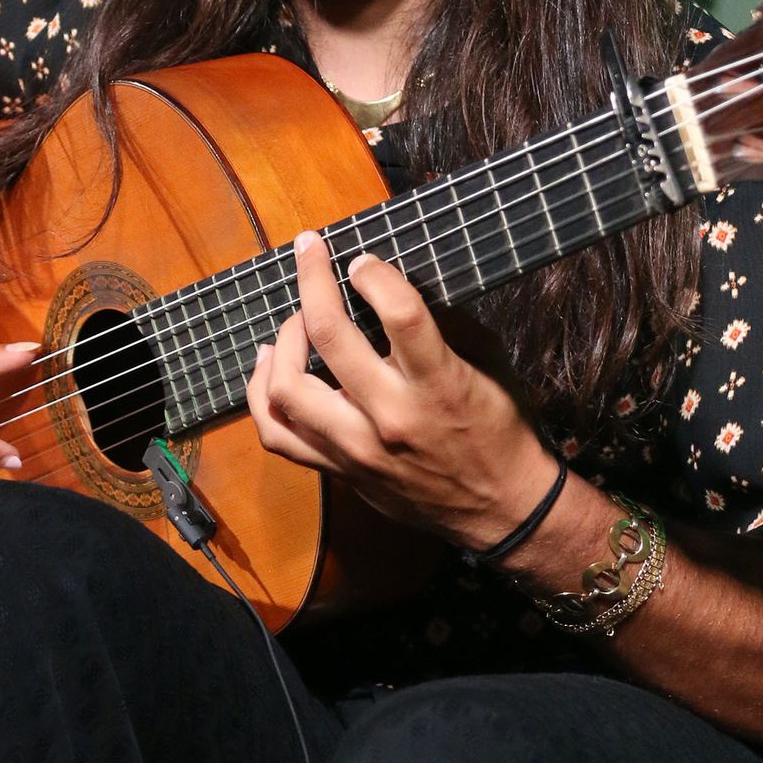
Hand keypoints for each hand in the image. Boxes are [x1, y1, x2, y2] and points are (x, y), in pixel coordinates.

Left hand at [244, 230, 555, 546]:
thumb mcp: (489, 365)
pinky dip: (262, 394)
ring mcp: (359, 449)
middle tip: (310, 253)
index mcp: (439, 385)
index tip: (362, 260)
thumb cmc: (499, 430)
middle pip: (329, 337)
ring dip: (283, 339)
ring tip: (296, 319)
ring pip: (287, 389)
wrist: (500, 509)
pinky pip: (279, 434)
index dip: (374, 274)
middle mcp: (392, 416)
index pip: (399, 312)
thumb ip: (442, 325)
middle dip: (312, 281)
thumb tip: (391, 285)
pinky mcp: (341, 471)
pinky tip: (269, 365)